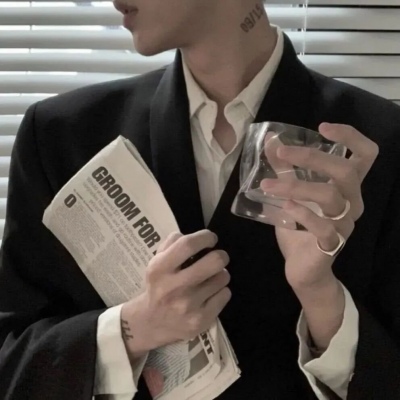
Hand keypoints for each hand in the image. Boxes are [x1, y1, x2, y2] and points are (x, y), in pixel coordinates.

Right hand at [120, 229, 230, 357]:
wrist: (150, 323)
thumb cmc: (158, 285)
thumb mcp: (156, 262)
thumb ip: (173, 243)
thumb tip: (197, 237)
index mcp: (160, 269)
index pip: (188, 244)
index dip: (205, 237)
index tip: (210, 239)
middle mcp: (174, 287)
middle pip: (214, 261)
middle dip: (221, 255)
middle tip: (217, 258)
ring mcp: (189, 306)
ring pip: (222, 278)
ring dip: (220, 274)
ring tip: (211, 278)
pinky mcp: (201, 320)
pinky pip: (225, 294)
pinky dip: (221, 291)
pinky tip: (210, 294)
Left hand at [261, 123, 378, 289]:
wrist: (302, 268)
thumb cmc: (299, 226)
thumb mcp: (290, 193)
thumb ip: (283, 169)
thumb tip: (270, 140)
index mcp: (346, 187)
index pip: (365, 156)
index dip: (351, 137)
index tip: (323, 127)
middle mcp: (352, 203)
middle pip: (347, 172)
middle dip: (313, 157)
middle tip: (283, 152)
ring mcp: (345, 225)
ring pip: (331, 197)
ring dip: (295, 187)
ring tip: (267, 185)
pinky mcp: (332, 244)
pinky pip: (323, 227)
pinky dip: (302, 214)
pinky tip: (285, 208)